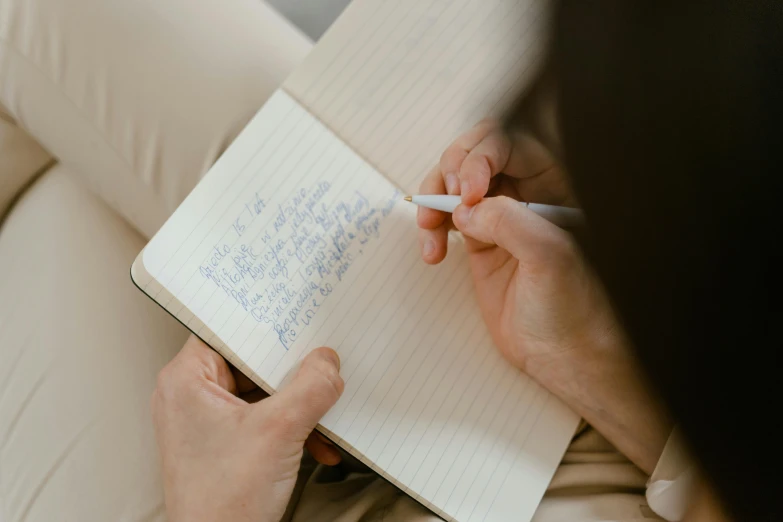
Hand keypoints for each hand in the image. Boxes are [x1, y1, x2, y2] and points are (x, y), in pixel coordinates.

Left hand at [152, 336, 343, 521]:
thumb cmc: (222, 503)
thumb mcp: (279, 431)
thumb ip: (310, 388)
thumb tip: (326, 362)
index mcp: (187, 380)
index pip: (227, 331)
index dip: (262, 324)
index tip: (294, 319)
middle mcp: (191, 396)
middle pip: (250, 363)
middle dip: (291, 372)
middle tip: (318, 364)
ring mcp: (207, 423)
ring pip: (260, 393)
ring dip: (296, 405)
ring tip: (322, 413)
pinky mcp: (223, 445)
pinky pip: (261, 420)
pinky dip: (290, 428)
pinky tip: (316, 442)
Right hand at [418, 119, 595, 373]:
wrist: (563, 355)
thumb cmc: (574, 307)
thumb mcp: (550, 256)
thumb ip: (509, 220)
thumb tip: (465, 207)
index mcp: (555, 183)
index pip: (510, 143)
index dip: (482, 155)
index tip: (469, 190)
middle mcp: (527, 192)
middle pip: (475, 154)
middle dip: (453, 170)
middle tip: (448, 201)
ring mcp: (500, 216)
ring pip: (455, 184)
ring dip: (434, 199)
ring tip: (430, 228)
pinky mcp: (479, 241)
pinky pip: (446, 218)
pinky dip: (430, 228)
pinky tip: (432, 251)